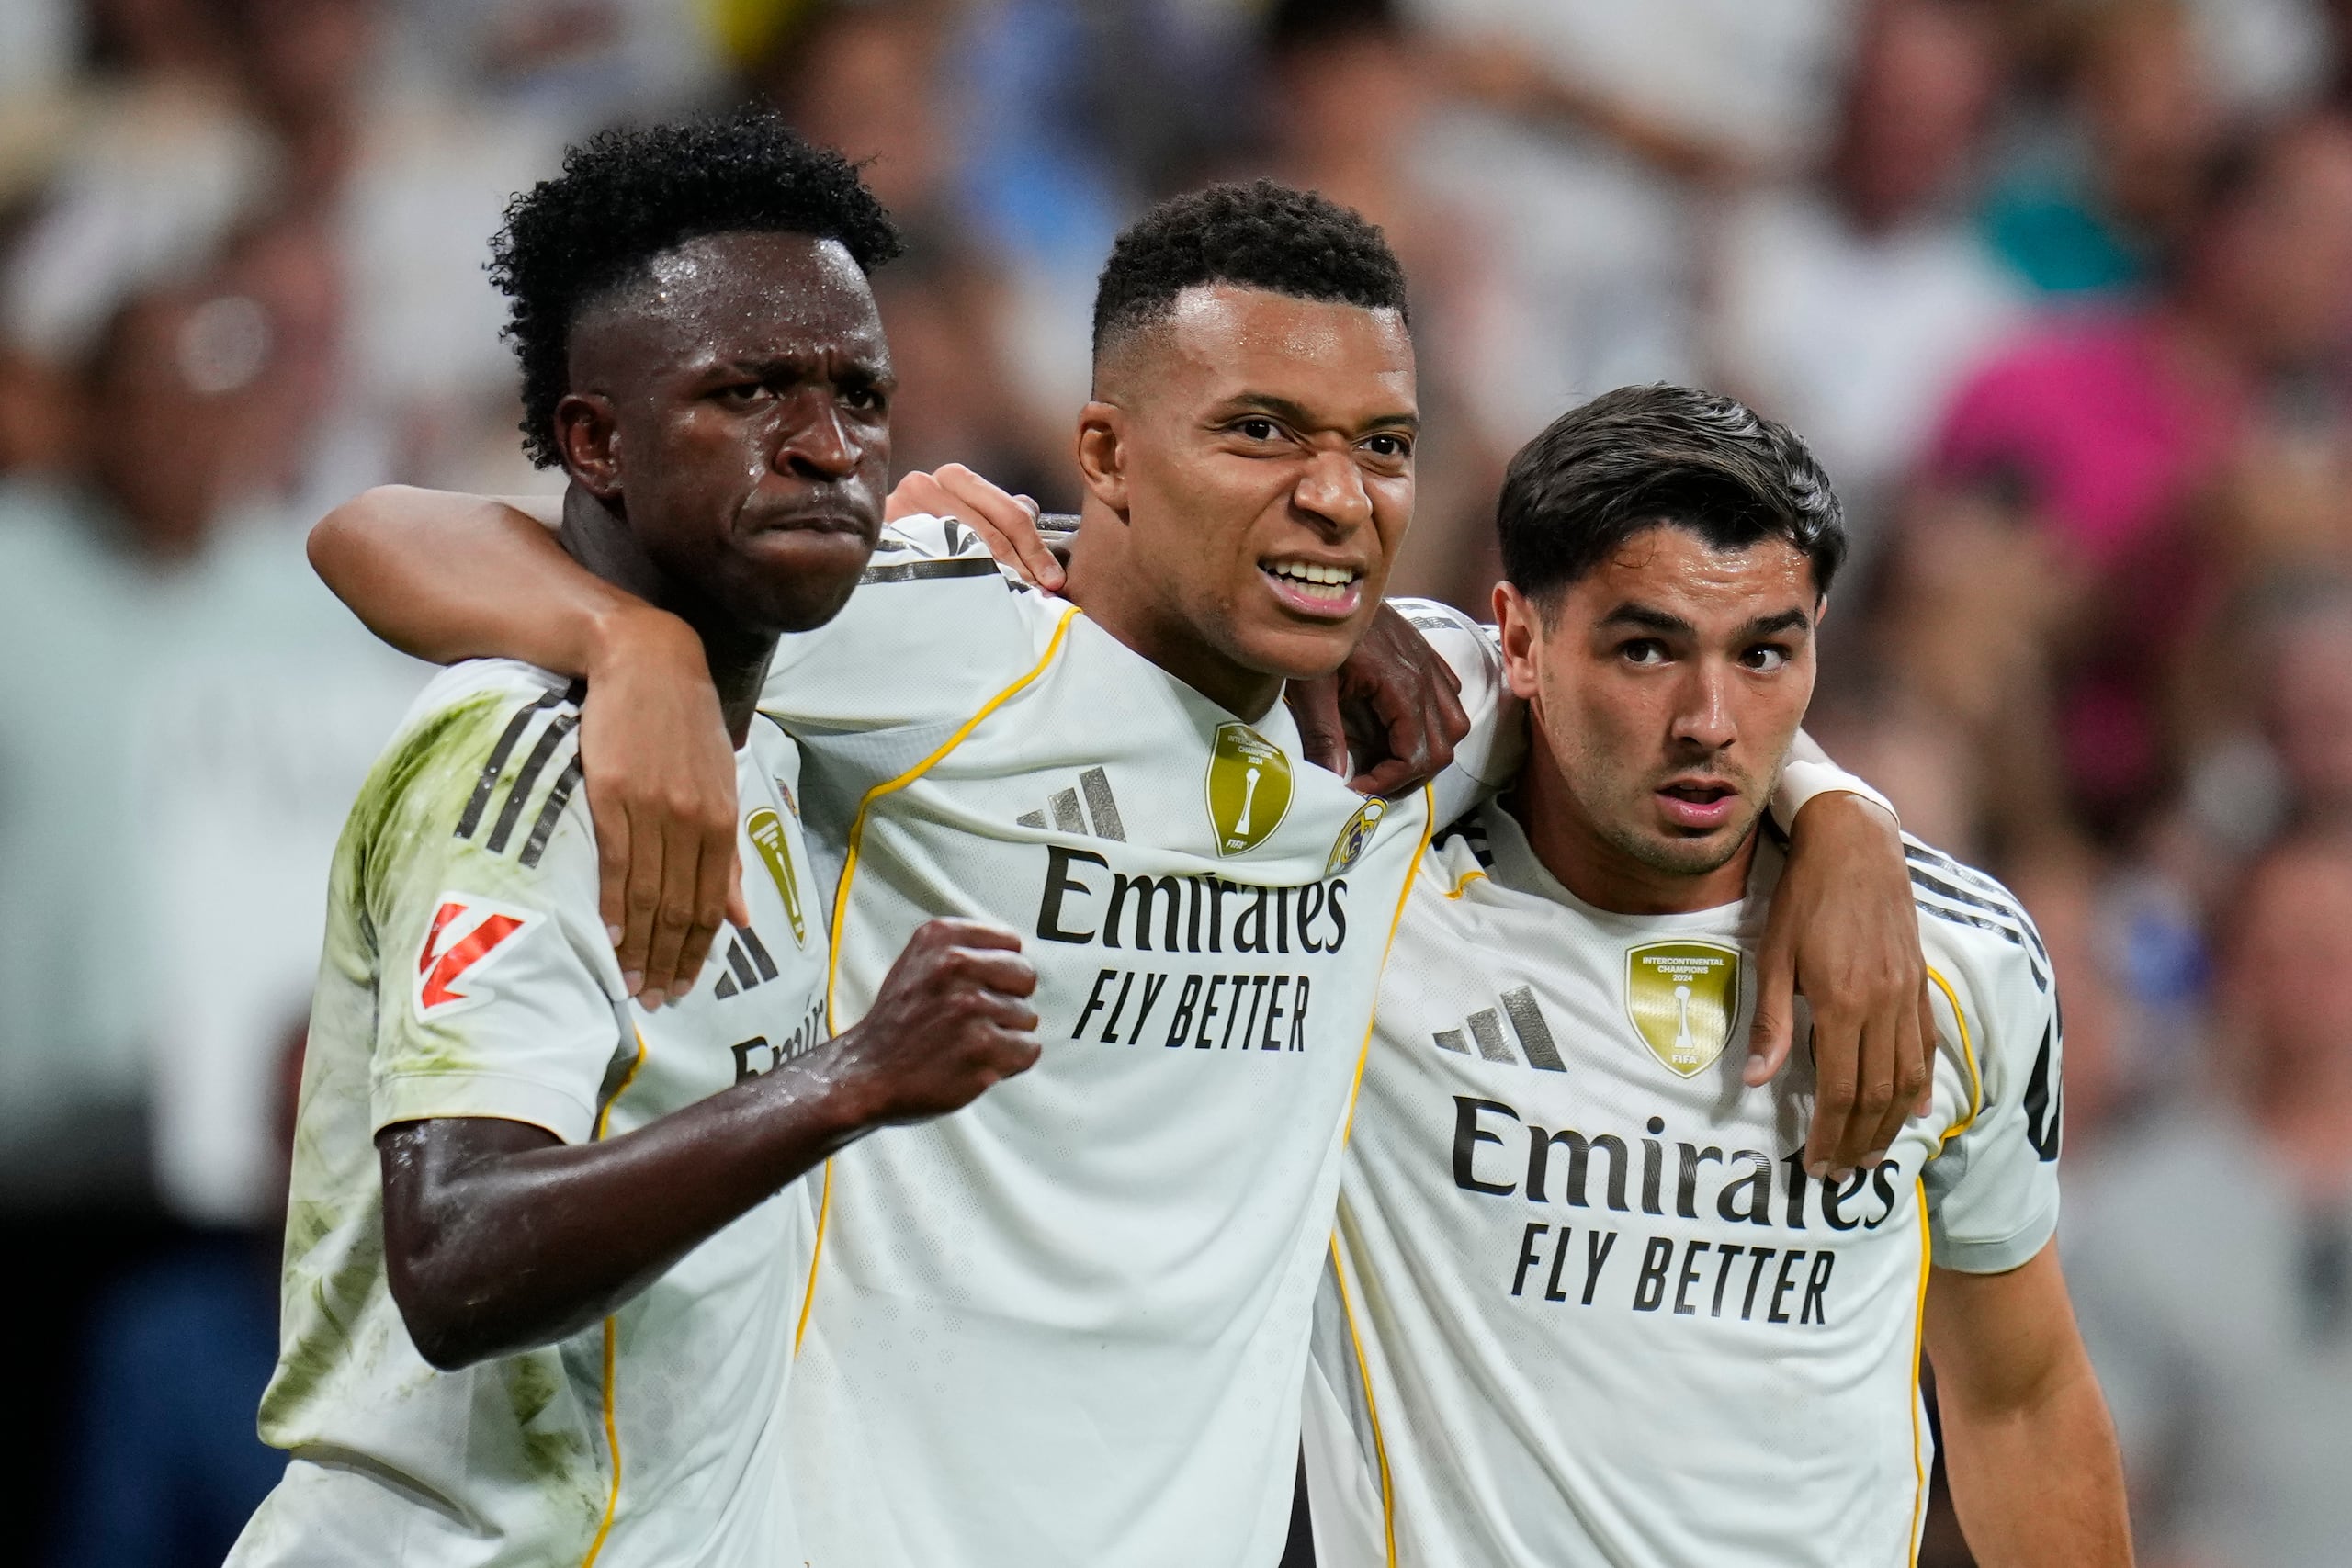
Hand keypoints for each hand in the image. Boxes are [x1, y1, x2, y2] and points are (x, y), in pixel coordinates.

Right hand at [580, 605, 747, 1006]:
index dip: (698, 952)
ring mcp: (654, 809)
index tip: (684, 987)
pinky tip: (610, 938)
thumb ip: (728, 854)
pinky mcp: (614, 795)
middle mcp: (694, 821)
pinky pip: (616, 864)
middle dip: (669, 961)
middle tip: (656, 1001)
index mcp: (723, 820)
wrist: (644, 663)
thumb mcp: (720, 783)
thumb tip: (741, 915)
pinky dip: (613, 907)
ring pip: (649, 894)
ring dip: (641, 946)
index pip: (712, 905)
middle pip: (680, 909)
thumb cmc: (683, 725)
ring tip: (632, 983)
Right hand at [831, 918, 1041, 1123]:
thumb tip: (1014, 956)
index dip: (1002, 970)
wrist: (866, 1073)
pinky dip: (1010, 1062)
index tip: (984, 986)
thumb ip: (964, 951)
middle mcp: (955, 967)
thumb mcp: (918, 962)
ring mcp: (969, 1008)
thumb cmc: (896, 1023)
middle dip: (1009, 1000)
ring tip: (968, 1041)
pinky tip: (979, 1061)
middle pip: (1025, 977)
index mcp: (941, 939)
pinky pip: (1028, 1050)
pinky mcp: (982, 1049)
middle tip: (978, 1018)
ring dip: (1005, 1035)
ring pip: (1027, 1017)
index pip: (1011, 943)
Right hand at [888, 463, 1063, 591]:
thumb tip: (1030, 508)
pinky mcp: (885, 533)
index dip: (1036, 549)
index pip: (1010, 512)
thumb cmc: (922, 541)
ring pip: (965, 545)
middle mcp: (927, 484)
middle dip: (1022, 565)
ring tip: (1012, 600)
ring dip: (995, 576)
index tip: (1053, 580)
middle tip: (1040, 596)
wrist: (862, 555)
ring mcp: (902, 507)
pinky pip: (932, 559)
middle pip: (991, 529)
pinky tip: (973, 599)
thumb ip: (995, 515)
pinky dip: (958, 580)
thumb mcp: (963, 520)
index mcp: (954, 478)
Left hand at [1287, 603, 1469, 795]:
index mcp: (1401, 685)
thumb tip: (1333, 780)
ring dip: (1426, 751)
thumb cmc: (1315, 631)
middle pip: (1442, 748)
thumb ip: (1323, 734)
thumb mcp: (1311, 686)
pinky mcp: (1427, 656)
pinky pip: (1449, 698)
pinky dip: (1433, 722)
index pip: (1415, 754)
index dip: (1388, 781)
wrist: (1327, 585)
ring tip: (1389, 760)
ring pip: (1454, 725)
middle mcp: (1427, 677)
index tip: (1357, 788)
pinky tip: (1400, 725)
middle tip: (1371, 782)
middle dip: (1408, 775)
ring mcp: (1431, 665)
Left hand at [1748, 793, 1934, 1176]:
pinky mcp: (1920, 983)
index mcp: (1844, 1003)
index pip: (1839, 1090)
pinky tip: (1917, 1112)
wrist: (1854, 845)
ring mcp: (1908, 995)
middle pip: (1878, 1095)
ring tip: (1871, 1154)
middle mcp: (1884, 1006)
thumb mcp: (1773, 956)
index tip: (1815, 1163)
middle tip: (1840, 1173)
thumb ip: (1770, 1022)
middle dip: (1859, 1141)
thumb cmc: (1803, 897)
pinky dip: (1923, 1085)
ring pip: (1908, 1079)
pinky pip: (1926, 1046)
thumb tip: (1756, 1081)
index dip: (1829, 1133)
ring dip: (1891, 1124)